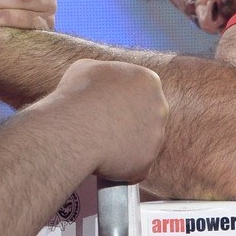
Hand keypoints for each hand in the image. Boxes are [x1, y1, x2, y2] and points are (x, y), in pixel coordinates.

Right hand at [52, 59, 166, 183]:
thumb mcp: (86, 69)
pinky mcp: (147, 162)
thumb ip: (104, 74)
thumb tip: (100, 82)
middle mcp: (160, 107)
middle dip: (128, 123)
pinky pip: (134, 166)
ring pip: (141, 143)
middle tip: (105, 127)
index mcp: (148, 81)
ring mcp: (157, 136)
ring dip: (125, 145)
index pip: (141, 91)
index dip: (122, 100)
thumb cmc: (77, 96)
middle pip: (146, 117)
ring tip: (100, 144)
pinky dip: (120, 166)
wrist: (75, 130)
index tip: (108, 107)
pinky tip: (103, 161)